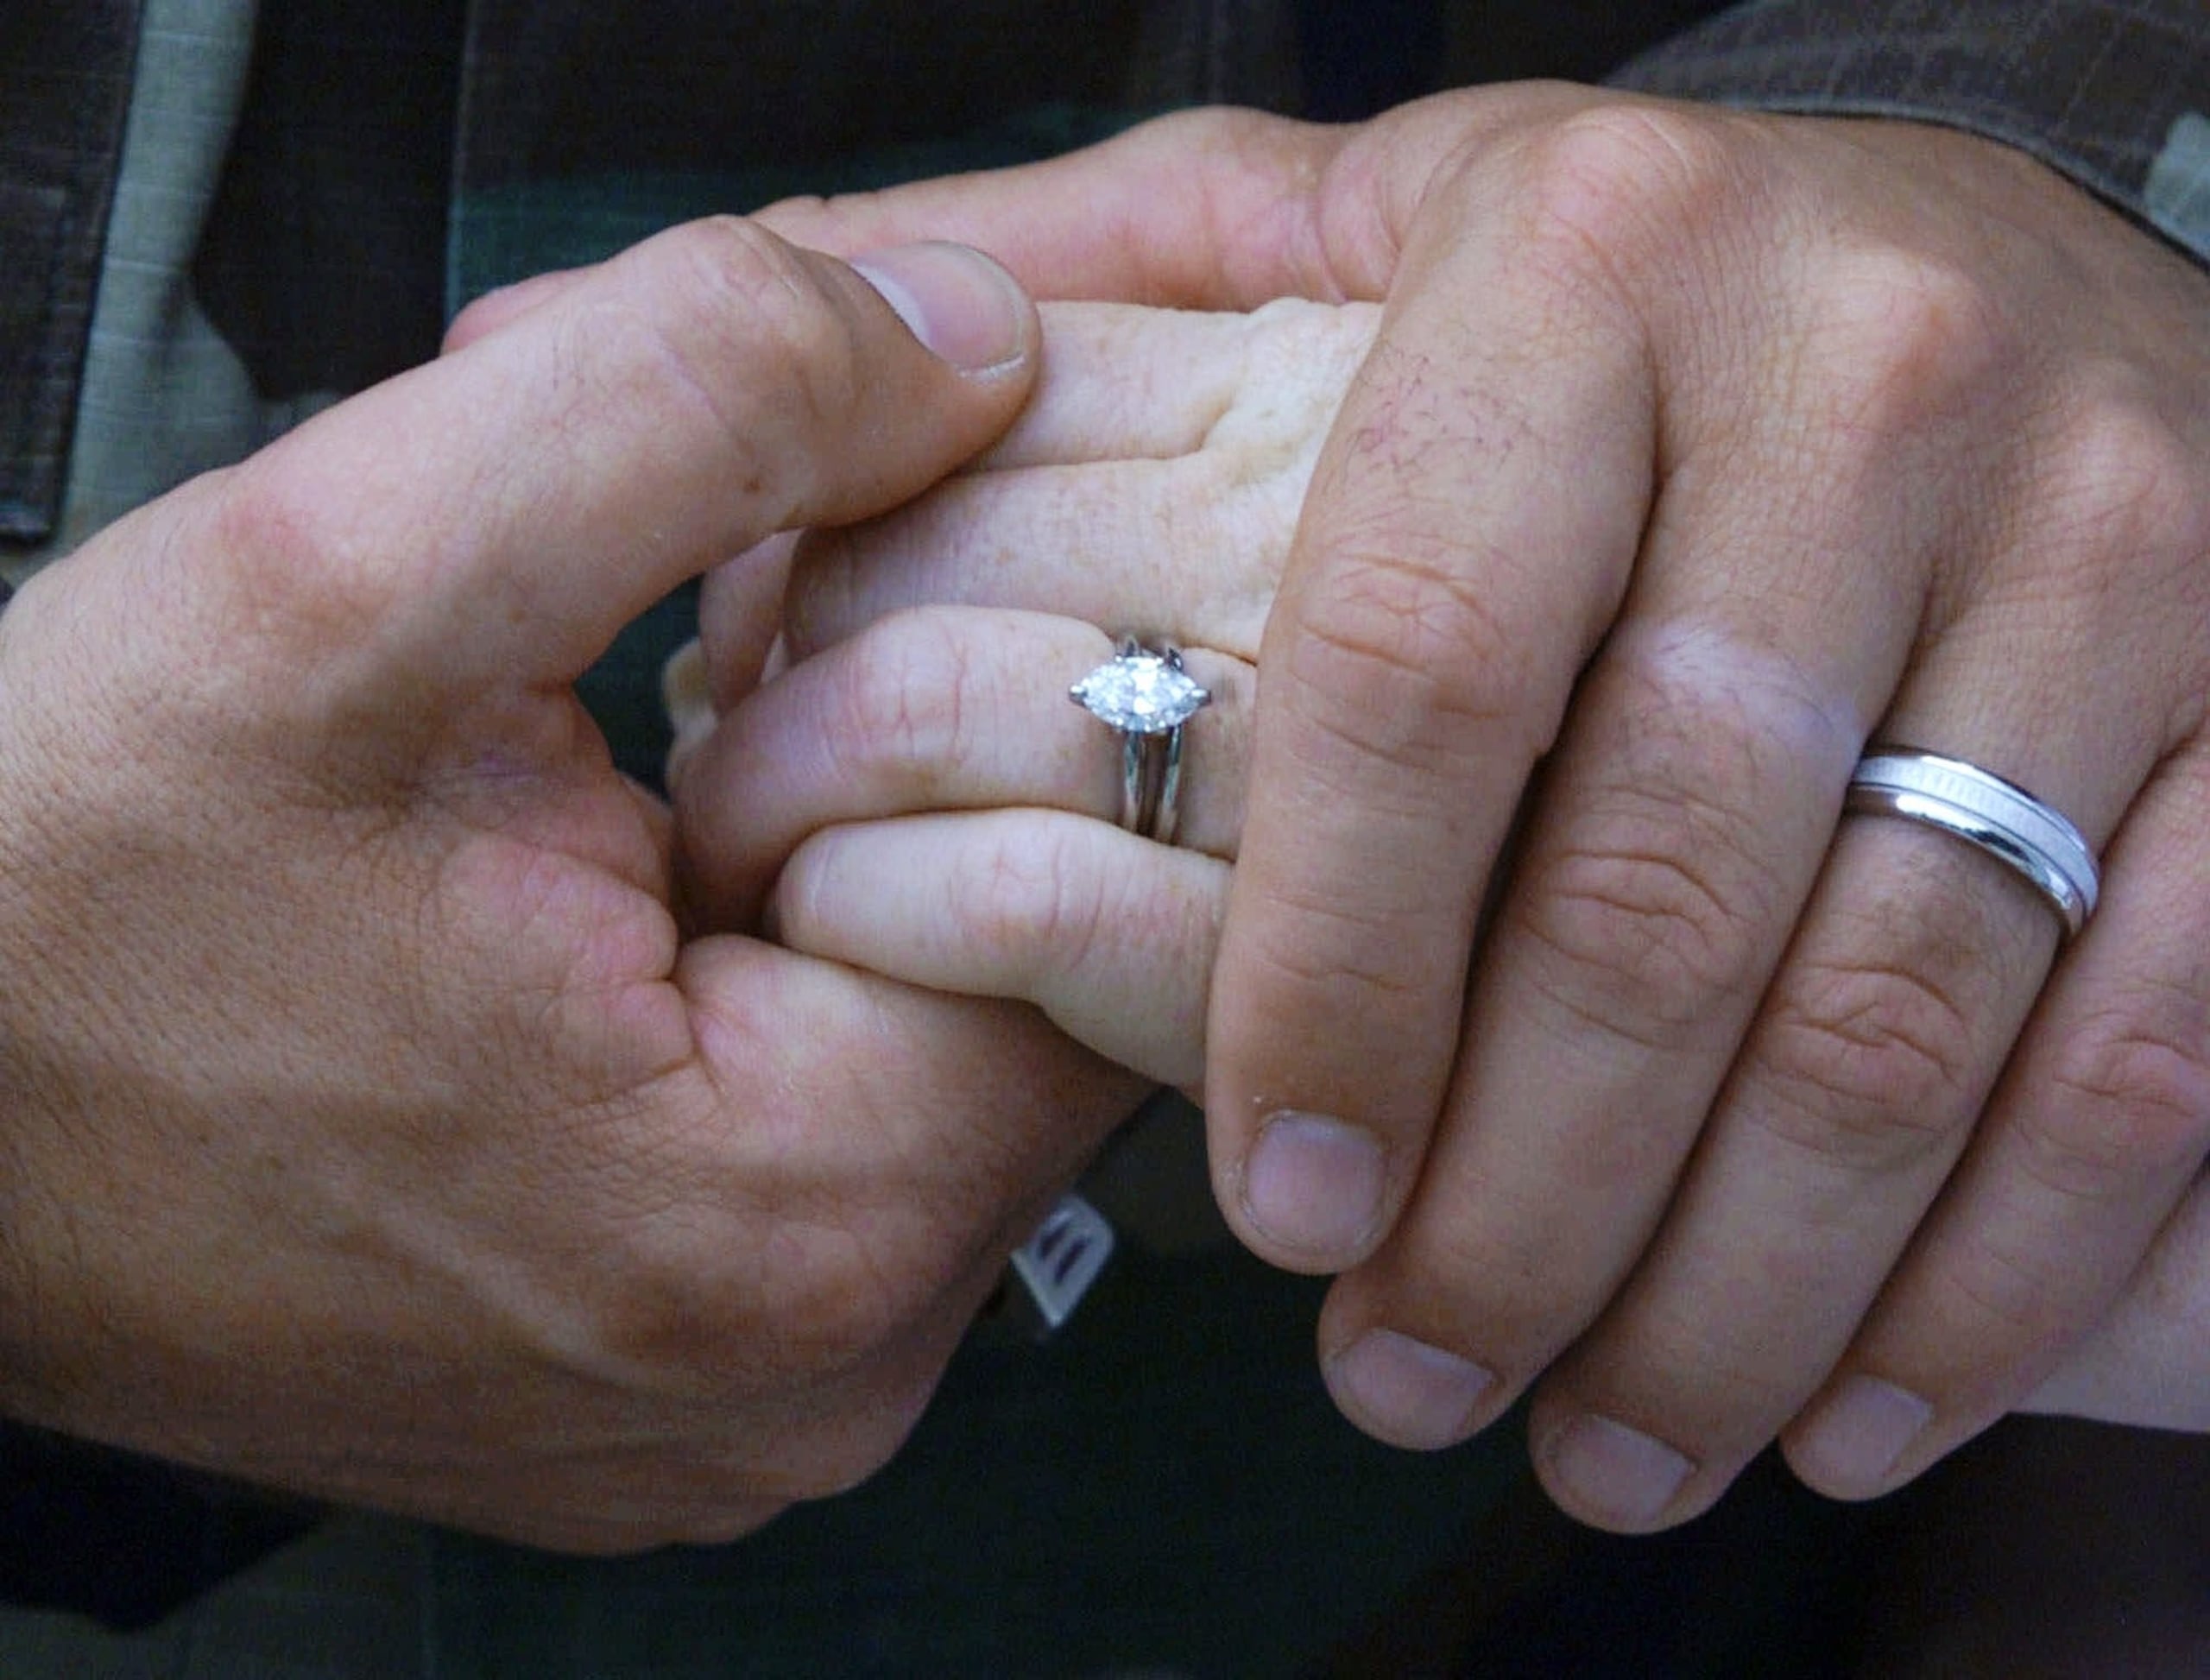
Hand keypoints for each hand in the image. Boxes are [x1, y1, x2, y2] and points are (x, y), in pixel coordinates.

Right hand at [0, 227, 1151, 1550]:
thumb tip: (971, 347)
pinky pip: (824, 1142)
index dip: (965, 699)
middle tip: (666, 691)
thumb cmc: (53, 906)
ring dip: (811, 877)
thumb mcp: (344, 573)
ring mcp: (752, 1400)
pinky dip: (755, 996)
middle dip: (883, 777)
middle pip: (1022, 980)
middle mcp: (821, 1366)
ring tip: (608, 806)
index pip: (1105, 894)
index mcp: (805, 1218)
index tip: (757, 642)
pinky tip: (603, 923)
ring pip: (923, 1048)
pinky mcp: (685, 1386)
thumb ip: (695, 405)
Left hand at [755, 93, 2209, 1525]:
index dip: (1327, 982)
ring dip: (1727, 1296)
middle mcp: (1870, 376)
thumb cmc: (1621, 322)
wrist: (1999, 279)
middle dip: (1518, 1206)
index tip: (1285, 1209)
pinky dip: (1985, 1280)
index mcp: (1589, 265)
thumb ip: (1139, 288)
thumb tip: (857, 386)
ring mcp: (2110, 538)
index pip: (1415, 676)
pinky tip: (1844, 1408)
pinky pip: (2134, 1049)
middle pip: (1657, 894)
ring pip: (1895, 1014)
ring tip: (1605, 1446)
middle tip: (1409, 1378)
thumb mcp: (1379, 229)